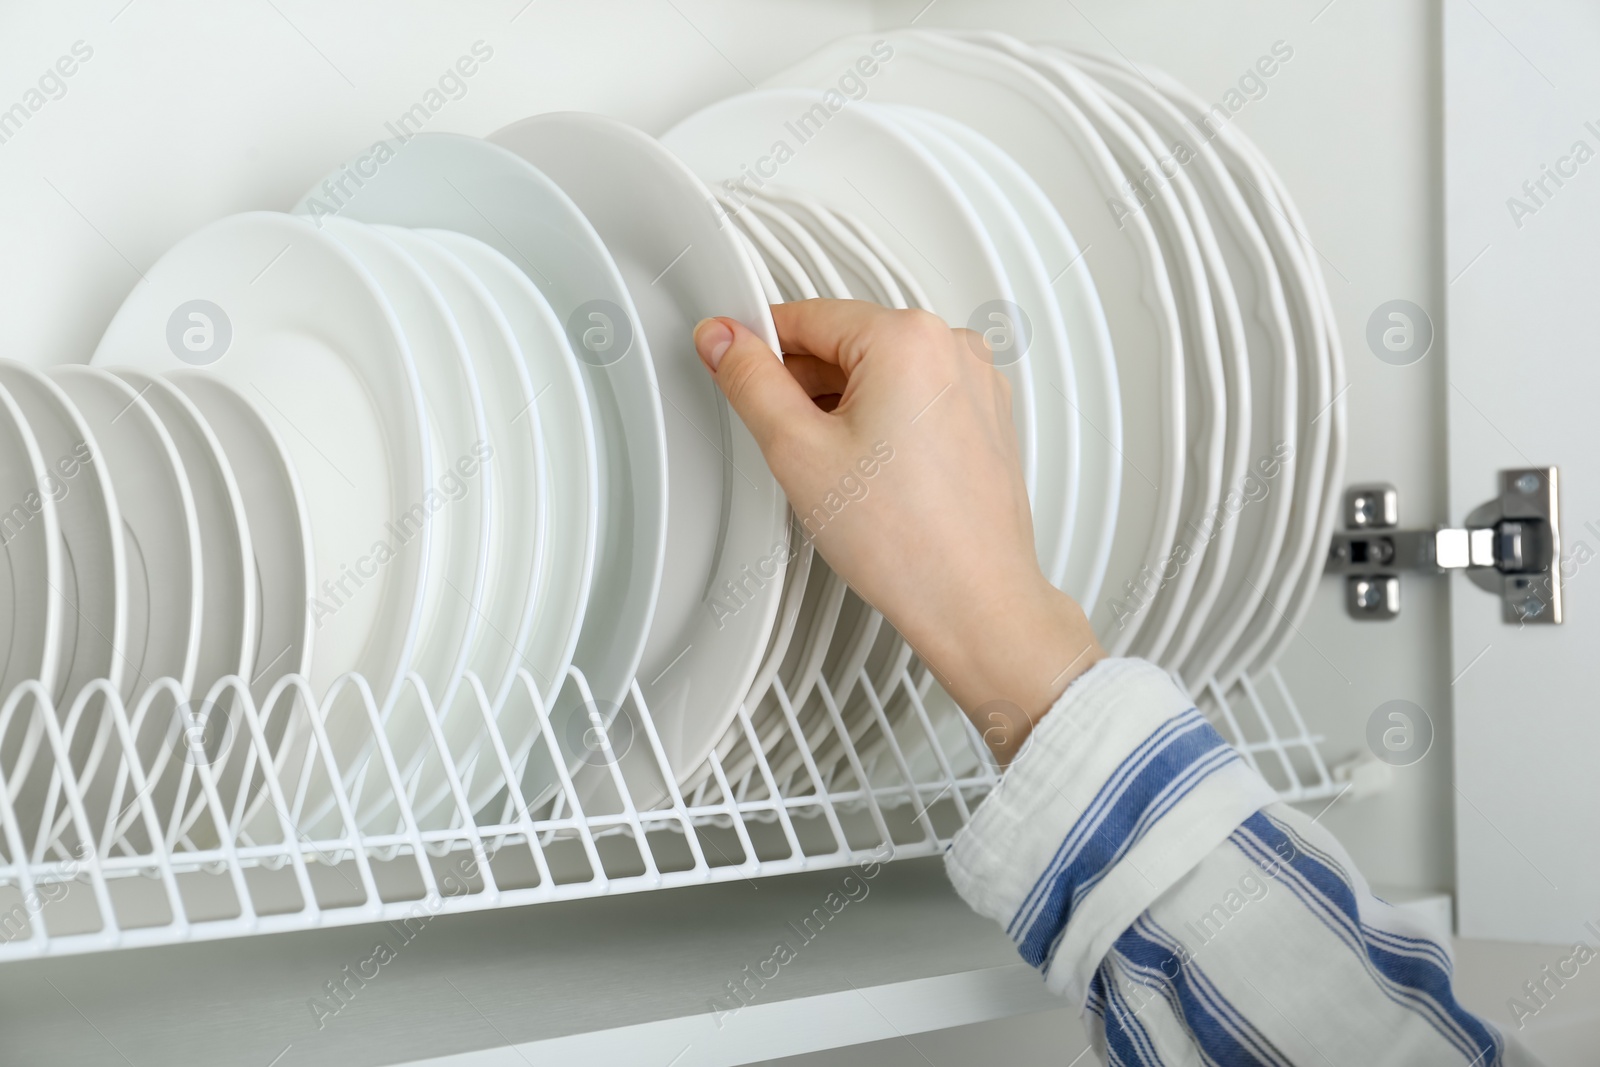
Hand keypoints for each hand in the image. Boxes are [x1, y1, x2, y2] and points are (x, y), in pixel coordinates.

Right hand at [693, 300, 1102, 762]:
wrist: (973, 600)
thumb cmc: (907, 540)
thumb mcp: (797, 451)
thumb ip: (750, 381)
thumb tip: (725, 339)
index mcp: (908, 338)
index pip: (805, 315)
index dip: (759, 348)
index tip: (736, 370)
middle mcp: (954, 348)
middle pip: (846, 342)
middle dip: (806, 386)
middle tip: (793, 447)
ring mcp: (978, 384)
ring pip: (881, 374)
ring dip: (845, 408)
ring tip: (841, 474)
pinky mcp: (987, 419)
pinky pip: (918, 400)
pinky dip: (886, 427)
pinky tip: (875, 479)